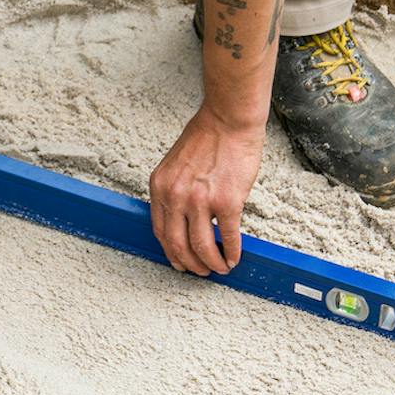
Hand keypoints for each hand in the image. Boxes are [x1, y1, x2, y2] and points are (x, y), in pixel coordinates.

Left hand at [148, 106, 264, 275]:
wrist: (227, 122)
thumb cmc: (205, 139)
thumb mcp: (174, 166)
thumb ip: (173, 191)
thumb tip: (180, 220)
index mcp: (159, 186)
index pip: (159, 230)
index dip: (170, 251)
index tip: (179, 261)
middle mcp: (175, 196)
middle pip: (177, 244)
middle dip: (190, 264)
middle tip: (201, 272)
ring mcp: (201, 200)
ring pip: (202, 247)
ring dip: (211, 264)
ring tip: (220, 269)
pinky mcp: (228, 202)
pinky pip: (229, 237)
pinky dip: (233, 253)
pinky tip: (235, 258)